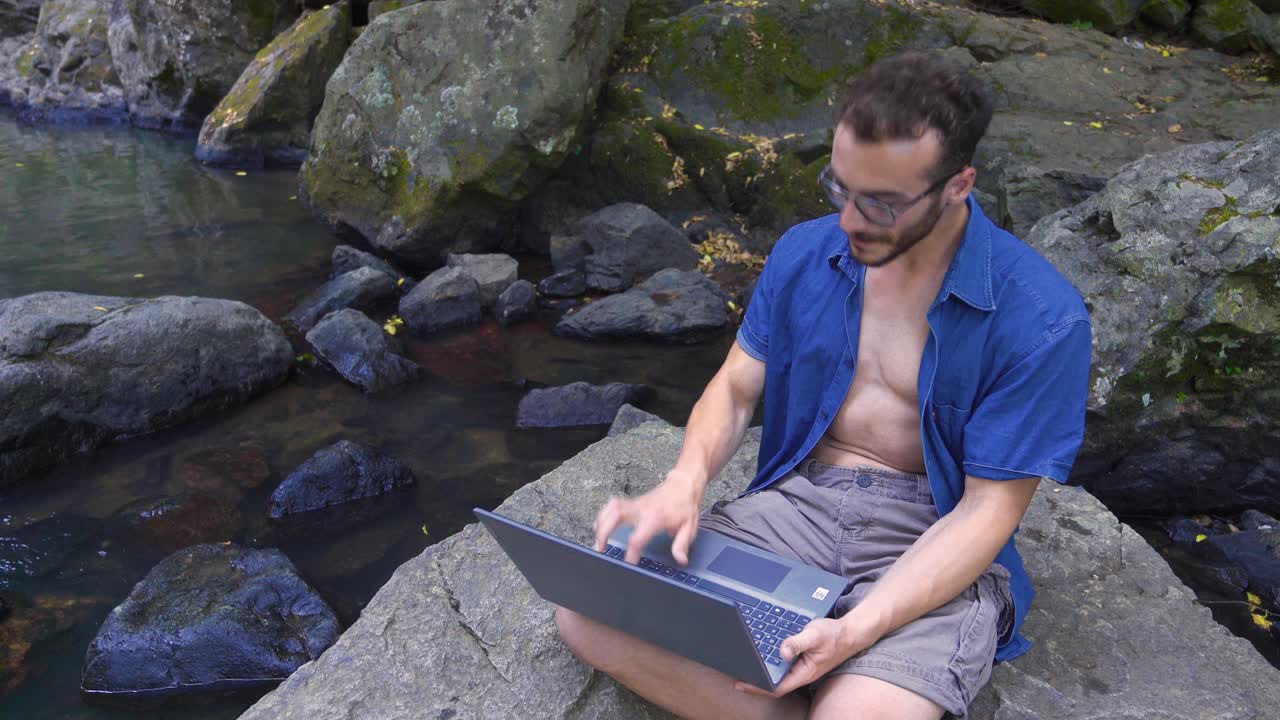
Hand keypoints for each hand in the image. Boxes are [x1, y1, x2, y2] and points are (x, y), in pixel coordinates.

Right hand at [593, 471, 703, 565]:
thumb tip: (680, 559)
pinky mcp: (632, 502)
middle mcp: (642, 509)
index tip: (629, 563)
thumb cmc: (685, 506)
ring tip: (598, 540)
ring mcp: (635, 503)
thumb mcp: (689, 527)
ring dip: (601, 523)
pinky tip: (600, 525)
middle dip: (604, 532)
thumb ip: (682, 544)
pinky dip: (603, 514)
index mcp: (656, 517)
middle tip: (600, 549)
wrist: (684, 485)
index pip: (638, 537)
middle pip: (616, 516)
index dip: (631, 552)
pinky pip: (613, 505)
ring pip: (611, 508)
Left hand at [734, 615, 879, 697]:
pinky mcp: (800, 658)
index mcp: (804, 673)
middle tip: (735, 672)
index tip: (741, 682)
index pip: (777, 686)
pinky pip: (782, 663)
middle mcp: (800, 672)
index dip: (758, 686)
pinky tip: (760, 653)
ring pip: (777, 672)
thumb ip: (797, 643)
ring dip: (761, 669)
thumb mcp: (815, 636)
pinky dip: (770, 659)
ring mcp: (800, 666)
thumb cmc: (834, 635)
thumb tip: (782, 651)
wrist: (849, 633)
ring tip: (743, 664)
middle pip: (774, 682)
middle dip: (755, 679)